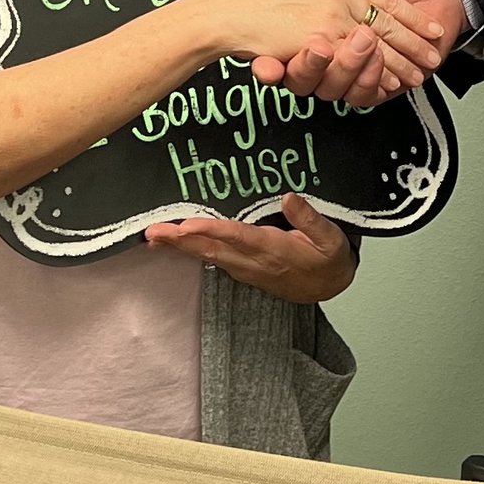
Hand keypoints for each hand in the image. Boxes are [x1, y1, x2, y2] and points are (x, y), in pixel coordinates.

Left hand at [143, 192, 355, 302]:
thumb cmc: (329, 259)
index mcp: (274, 250)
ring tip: (153, 237)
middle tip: (153, 232)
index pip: (238, 238)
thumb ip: (311, 219)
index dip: (212, 232)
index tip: (187, 226)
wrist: (328, 288)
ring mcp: (245, 270)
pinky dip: (189, 253)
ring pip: (208, 258)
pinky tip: (173, 245)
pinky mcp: (242, 271)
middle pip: (212, 251)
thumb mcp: (331, 239)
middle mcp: (254, 262)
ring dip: (179, 248)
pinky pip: (212, 261)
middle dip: (181, 241)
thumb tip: (289, 196)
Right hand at [251, 0, 463, 106]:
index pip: (285, 45)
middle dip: (310, 67)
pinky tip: (383, 71)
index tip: (265, 63)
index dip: (270, 61)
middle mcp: (331, 44)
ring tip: (363, 46)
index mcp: (316, 17)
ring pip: (335, 86)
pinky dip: (372, 82)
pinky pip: (365, 94)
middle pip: (306, 73)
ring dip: (346, 71)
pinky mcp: (379, 80)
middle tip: (322, 47)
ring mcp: (355, 64)